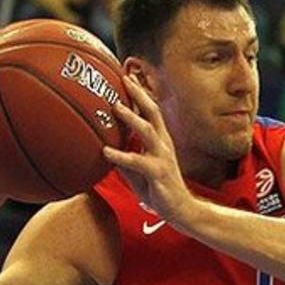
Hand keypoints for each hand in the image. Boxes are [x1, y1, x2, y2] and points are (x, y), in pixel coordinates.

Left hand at [103, 76, 194, 224]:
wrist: (180, 209)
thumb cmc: (157, 187)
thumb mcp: (138, 168)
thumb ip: (124, 154)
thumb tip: (103, 145)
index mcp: (160, 139)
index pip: (151, 110)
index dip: (141, 93)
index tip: (128, 76)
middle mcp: (163, 143)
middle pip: (153, 112)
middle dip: (140, 94)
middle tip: (125, 78)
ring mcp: (162, 156)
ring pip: (148, 131)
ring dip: (131, 118)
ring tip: (115, 107)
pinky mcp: (159, 172)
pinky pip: (139, 161)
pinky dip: (121, 155)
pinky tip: (106, 151)